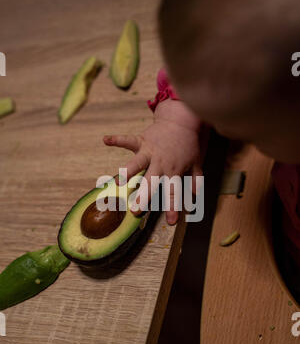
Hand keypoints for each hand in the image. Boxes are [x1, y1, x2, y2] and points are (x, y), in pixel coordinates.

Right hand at [103, 99, 208, 224]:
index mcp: (173, 171)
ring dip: (127, 172)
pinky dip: (116, 139)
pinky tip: (105, 140)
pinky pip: (128, 140)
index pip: (173, 193)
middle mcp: (160, 164)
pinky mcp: (142, 141)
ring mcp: (149, 152)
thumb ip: (195, 180)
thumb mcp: (196, 163)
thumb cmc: (188, 143)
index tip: (171, 222)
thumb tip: (193, 196)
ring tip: (117, 182)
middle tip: (134, 211)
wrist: (182, 120)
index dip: (173, 208)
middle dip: (143, 197)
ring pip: (137, 163)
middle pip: (150, 183)